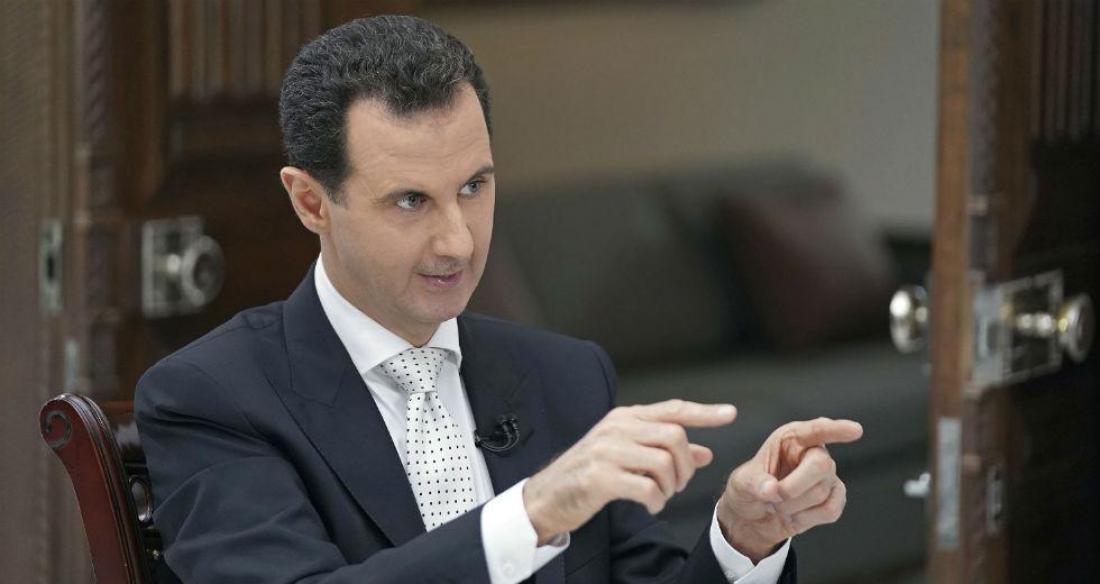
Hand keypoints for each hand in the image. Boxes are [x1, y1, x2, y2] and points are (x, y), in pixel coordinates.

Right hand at [523, 400, 736, 543]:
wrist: (546, 497)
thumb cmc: (589, 475)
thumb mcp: (627, 456)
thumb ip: (663, 450)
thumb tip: (705, 452)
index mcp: (624, 418)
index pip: (672, 409)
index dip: (704, 412)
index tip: (731, 413)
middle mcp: (616, 428)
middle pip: (674, 436)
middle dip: (685, 464)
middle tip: (678, 484)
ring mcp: (606, 451)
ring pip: (663, 462)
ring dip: (671, 486)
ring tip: (661, 495)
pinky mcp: (599, 477)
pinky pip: (646, 487)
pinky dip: (656, 500)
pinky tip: (650, 504)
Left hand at [716, 417, 862, 561]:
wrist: (754, 518)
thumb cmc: (749, 490)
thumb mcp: (741, 483)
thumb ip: (754, 484)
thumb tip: (771, 489)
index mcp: (791, 438)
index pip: (817, 430)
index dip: (836, 430)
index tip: (855, 430)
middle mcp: (813, 452)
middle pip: (822, 465)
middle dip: (795, 486)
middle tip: (775, 496)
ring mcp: (827, 476)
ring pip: (822, 492)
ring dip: (794, 506)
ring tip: (779, 504)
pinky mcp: (835, 497)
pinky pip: (830, 510)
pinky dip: (807, 518)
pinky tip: (795, 514)